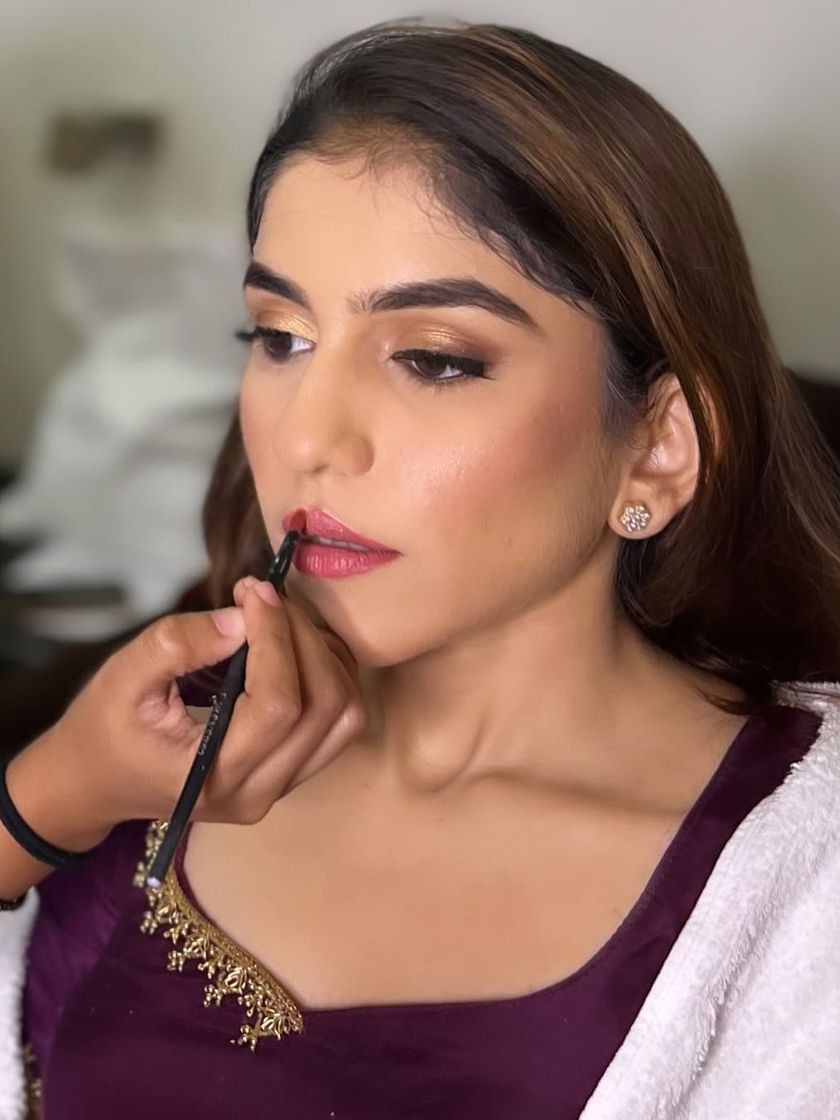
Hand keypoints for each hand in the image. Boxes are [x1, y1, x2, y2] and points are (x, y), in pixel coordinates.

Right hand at [7, 578, 366, 848]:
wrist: (95, 781)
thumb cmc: (105, 726)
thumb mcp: (124, 676)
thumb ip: (180, 643)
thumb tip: (246, 619)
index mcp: (212, 776)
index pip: (279, 703)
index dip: (277, 638)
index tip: (254, 592)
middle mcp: (257, 793)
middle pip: (324, 708)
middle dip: (305, 639)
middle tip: (267, 600)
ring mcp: (280, 790)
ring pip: (344, 717)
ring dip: (327, 657)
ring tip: (284, 621)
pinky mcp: (291, 776)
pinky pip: (338, 725)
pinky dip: (332, 677)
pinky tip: (297, 646)